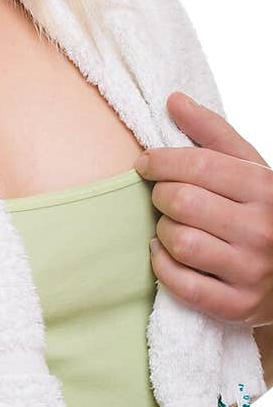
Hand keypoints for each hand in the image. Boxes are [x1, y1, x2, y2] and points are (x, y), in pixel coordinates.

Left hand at [136, 91, 272, 328]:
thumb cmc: (264, 211)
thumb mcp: (250, 169)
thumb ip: (212, 133)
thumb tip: (173, 100)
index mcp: (266, 190)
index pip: (199, 165)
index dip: (161, 160)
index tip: (146, 163)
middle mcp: (263, 230)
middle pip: (182, 202)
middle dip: (161, 195)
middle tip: (162, 196)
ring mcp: (251, 271)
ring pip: (179, 241)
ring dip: (161, 231)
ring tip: (168, 226)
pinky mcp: (237, 306)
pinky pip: (180, 283)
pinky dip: (162, 266)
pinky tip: (166, 254)